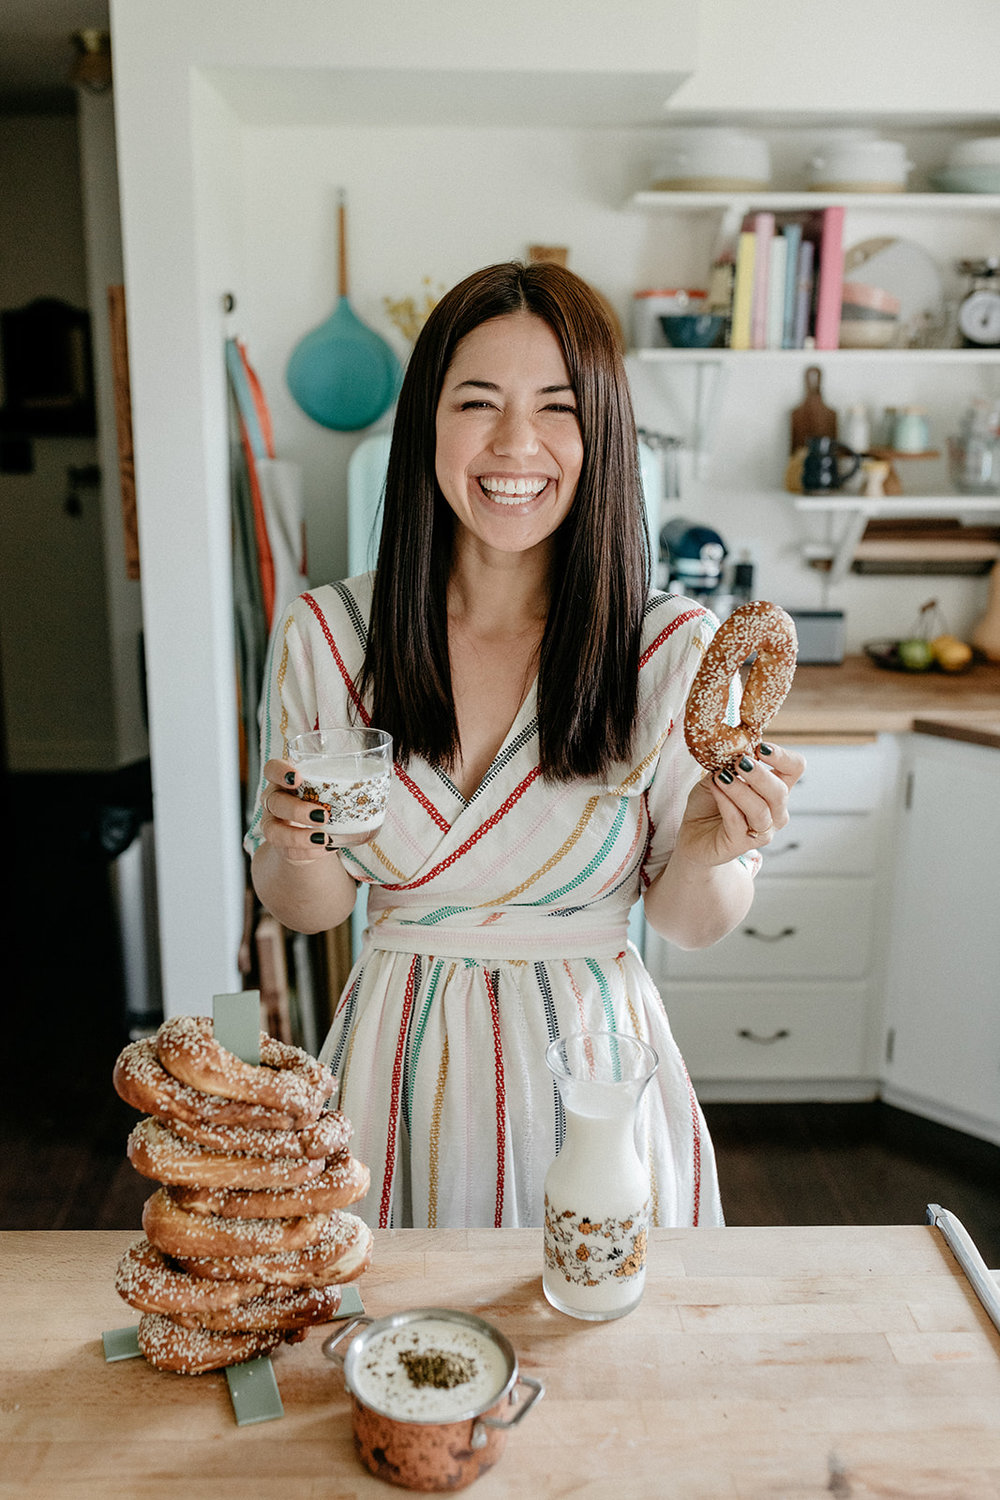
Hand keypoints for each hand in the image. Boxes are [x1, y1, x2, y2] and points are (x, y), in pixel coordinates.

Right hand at [259, 759, 379, 861]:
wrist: (313, 834)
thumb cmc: (326, 802)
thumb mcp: (334, 787)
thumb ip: (352, 777)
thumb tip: (387, 771)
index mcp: (285, 779)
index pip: (271, 768)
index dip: (280, 772)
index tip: (298, 778)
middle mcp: (274, 800)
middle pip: (273, 802)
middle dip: (296, 810)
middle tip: (323, 815)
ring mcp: (273, 825)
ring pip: (274, 832)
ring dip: (298, 837)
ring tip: (324, 838)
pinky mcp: (281, 847)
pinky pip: (288, 852)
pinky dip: (307, 852)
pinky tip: (325, 849)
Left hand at [675, 741, 805, 866]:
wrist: (692, 834)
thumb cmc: (709, 803)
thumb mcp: (719, 775)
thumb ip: (729, 763)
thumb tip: (735, 747)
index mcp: (775, 789)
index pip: (795, 768)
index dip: (783, 756)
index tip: (761, 747)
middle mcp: (775, 811)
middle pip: (779, 791)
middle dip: (760, 775)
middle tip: (740, 761)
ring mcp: (761, 830)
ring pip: (760, 809)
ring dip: (740, 790)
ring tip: (722, 775)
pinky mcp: (741, 844)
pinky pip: (737, 821)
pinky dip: (725, 802)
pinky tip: (715, 788)